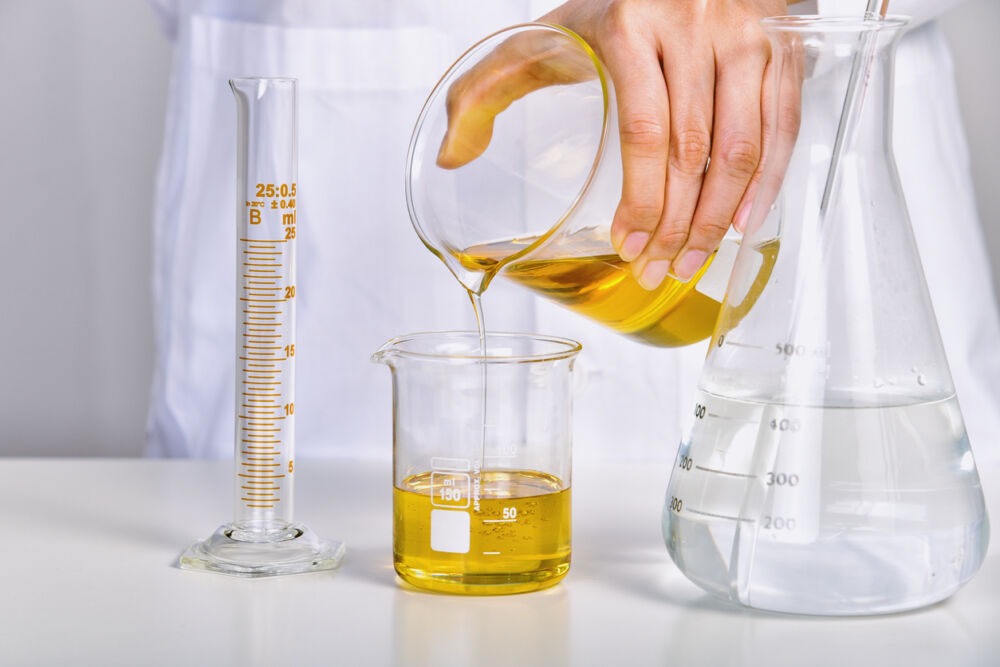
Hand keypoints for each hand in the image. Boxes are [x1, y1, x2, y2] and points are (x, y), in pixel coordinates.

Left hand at [438, 0, 792, 288]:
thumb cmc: (613, 6)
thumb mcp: (544, 37)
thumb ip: (487, 89)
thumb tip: (450, 156)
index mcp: (634, 25)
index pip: (647, 131)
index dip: (642, 200)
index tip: (628, 245)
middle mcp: (696, 28)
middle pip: (694, 150)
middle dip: (676, 225)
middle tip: (658, 270)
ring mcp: (745, 38)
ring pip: (743, 147)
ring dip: (719, 219)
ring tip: (693, 263)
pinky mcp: (781, 50)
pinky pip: (783, 127)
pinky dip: (767, 182)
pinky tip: (743, 223)